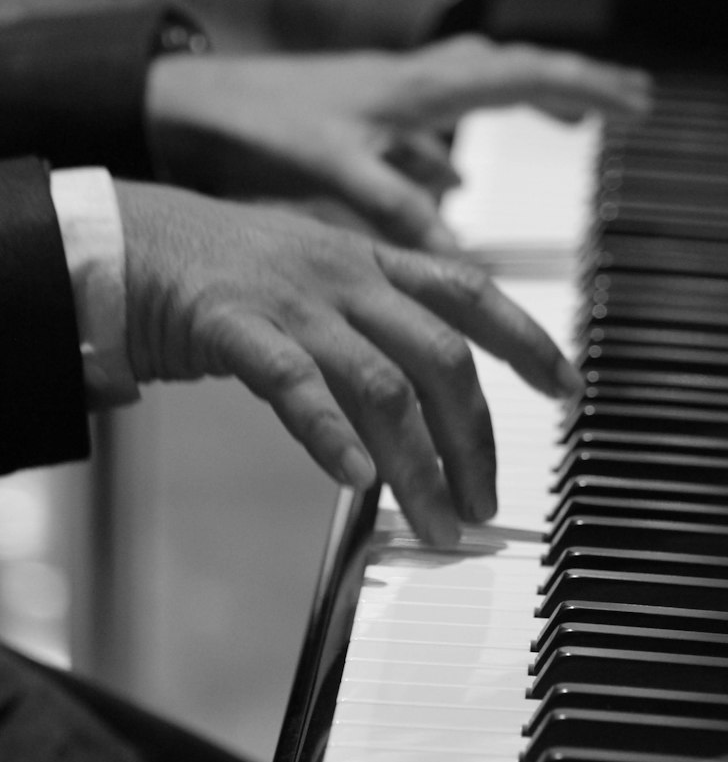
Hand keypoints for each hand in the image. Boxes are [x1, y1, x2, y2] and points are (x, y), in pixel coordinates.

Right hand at [116, 182, 581, 545]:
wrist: (125, 238)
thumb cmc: (223, 270)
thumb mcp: (314, 278)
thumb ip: (370, 322)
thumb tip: (418, 397)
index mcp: (371, 260)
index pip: (472, 294)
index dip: (528, 341)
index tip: (568, 391)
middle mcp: (346, 274)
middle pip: (442, 356)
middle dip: (475, 439)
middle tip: (485, 504)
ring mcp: (293, 299)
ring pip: (382, 384)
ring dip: (419, 465)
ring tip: (436, 524)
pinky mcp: (233, 326)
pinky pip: (294, 385)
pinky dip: (330, 435)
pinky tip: (355, 480)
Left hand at [144, 35, 650, 250]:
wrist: (186, 103)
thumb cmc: (254, 127)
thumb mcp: (333, 171)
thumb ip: (399, 209)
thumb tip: (461, 259)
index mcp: (416, 89)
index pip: (521, 77)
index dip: (585, 89)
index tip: (641, 104)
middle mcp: (411, 83)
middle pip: (513, 71)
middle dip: (575, 84)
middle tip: (632, 100)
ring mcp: (389, 97)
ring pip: (476, 90)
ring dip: (525, 104)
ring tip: (569, 124)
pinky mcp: (363, 118)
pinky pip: (431, 125)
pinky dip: (457, 148)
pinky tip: (453, 177)